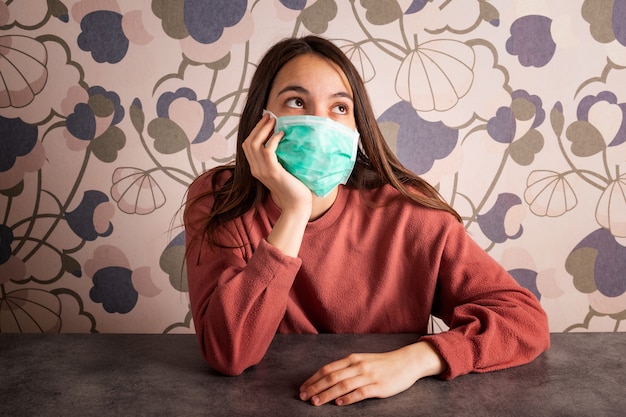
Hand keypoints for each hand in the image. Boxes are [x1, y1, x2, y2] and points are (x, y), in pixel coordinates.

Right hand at [242, 113, 311, 213]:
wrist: (297, 205)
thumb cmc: (293, 188)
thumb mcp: (281, 171)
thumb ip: (276, 159)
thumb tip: (281, 141)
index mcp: (256, 169)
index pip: (247, 146)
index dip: (254, 131)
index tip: (265, 121)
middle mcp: (256, 169)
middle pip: (249, 143)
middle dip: (258, 127)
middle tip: (269, 116)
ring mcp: (263, 171)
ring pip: (255, 144)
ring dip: (264, 129)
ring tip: (274, 121)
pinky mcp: (273, 172)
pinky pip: (268, 151)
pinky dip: (274, 139)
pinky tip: (282, 134)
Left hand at [299, 341, 444, 405]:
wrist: (406, 361)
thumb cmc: (383, 363)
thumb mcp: (363, 360)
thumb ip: (347, 368)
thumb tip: (328, 377)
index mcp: (353, 359)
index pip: (328, 369)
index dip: (314, 378)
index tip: (303, 388)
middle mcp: (358, 366)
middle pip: (332, 377)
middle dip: (315, 387)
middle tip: (304, 397)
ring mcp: (368, 376)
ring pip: (343, 385)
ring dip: (327, 394)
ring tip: (316, 402)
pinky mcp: (378, 386)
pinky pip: (360, 392)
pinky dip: (348, 398)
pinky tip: (339, 403)